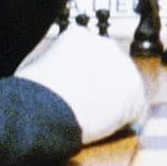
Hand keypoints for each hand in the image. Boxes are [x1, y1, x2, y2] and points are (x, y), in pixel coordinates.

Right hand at [15, 27, 149, 144]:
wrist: (47, 108)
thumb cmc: (31, 92)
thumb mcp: (34, 66)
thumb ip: (49, 62)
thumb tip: (47, 70)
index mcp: (78, 37)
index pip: (88, 53)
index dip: (83, 74)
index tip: (77, 88)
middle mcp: (104, 46)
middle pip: (109, 66)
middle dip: (101, 84)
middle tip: (89, 105)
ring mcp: (122, 67)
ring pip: (123, 84)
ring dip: (114, 100)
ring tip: (97, 119)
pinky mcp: (133, 92)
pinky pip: (134, 108)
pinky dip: (125, 120)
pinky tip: (112, 129)